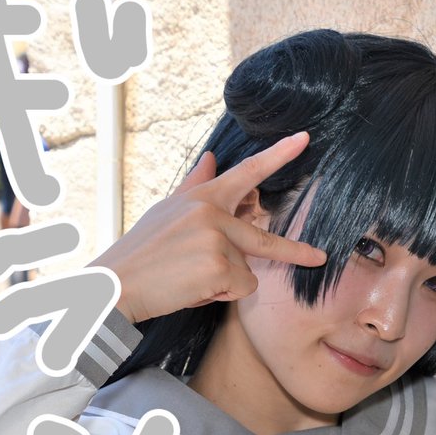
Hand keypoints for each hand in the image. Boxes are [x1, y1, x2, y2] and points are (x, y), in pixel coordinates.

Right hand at [93, 131, 326, 324]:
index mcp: (202, 197)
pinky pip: (239, 289)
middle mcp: (211, 212)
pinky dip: (218, 296)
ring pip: (246, 272)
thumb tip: (210, 158)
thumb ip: (194, 186)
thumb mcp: (166, 211)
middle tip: (319, 258)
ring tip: (188, 279)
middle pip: (264, 239)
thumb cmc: (141, 251)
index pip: (246, 172)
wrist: (116, 283)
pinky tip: (190, 289)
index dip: (278, 155)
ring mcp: (216, 238)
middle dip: (295, 252)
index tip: (305, 138)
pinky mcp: (217, 265)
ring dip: (223, 284)